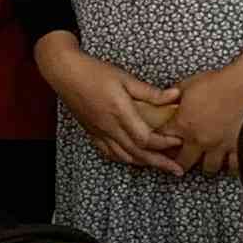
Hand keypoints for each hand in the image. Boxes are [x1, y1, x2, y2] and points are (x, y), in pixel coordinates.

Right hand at [41, 39, 184, 174]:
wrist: (65, 73)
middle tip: (177, 170)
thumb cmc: (94, 72)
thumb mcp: (125, 78)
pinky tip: (133, 158)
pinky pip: (109, 153)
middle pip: (138, 153)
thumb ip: (150, 92)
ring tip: (159, 166)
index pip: (145, 138)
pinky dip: (124, 159)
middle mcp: (109, 127)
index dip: (164, 143)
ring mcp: (99, 132)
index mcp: (119, 112)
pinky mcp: (92, 132)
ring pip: (124, 156)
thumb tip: (176, 95)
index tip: (178, 141)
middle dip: (160, 163)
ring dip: (144, 163)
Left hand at [167, 50, 242, 175]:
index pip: (162, 140)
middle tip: (183, 157)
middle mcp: (200, 140)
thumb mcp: (189, 84)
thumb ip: (173, 97)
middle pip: (183, 162)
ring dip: (207, 163)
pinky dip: (230, 165)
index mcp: (184, 124)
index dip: (160, 141)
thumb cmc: (220, 82)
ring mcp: (221, 147)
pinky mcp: (240, 149)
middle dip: (181, 160)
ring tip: (208, 157)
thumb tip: (166, 100)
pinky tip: (229, 160)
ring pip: (209, 168)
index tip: (164, 141)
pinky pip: (233, 167)